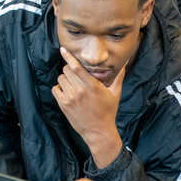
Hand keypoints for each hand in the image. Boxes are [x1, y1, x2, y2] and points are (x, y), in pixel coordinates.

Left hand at [52, 47, 123, 167]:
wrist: (98, 131)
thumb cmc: (108, 111)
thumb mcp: (115, 93)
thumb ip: (119, 76)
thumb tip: (125, 62)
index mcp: (92, 85)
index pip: (77, 67)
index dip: (68, 57)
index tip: (63, 49)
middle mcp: (80, 90)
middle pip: (67, 70)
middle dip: (71, 69)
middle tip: (77, 75)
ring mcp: (70, 98)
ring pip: (61, 78)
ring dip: (65, 79)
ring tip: (73, 84)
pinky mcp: (63, 105)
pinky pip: (56, 89)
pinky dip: (60, 88)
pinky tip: (67, 92)